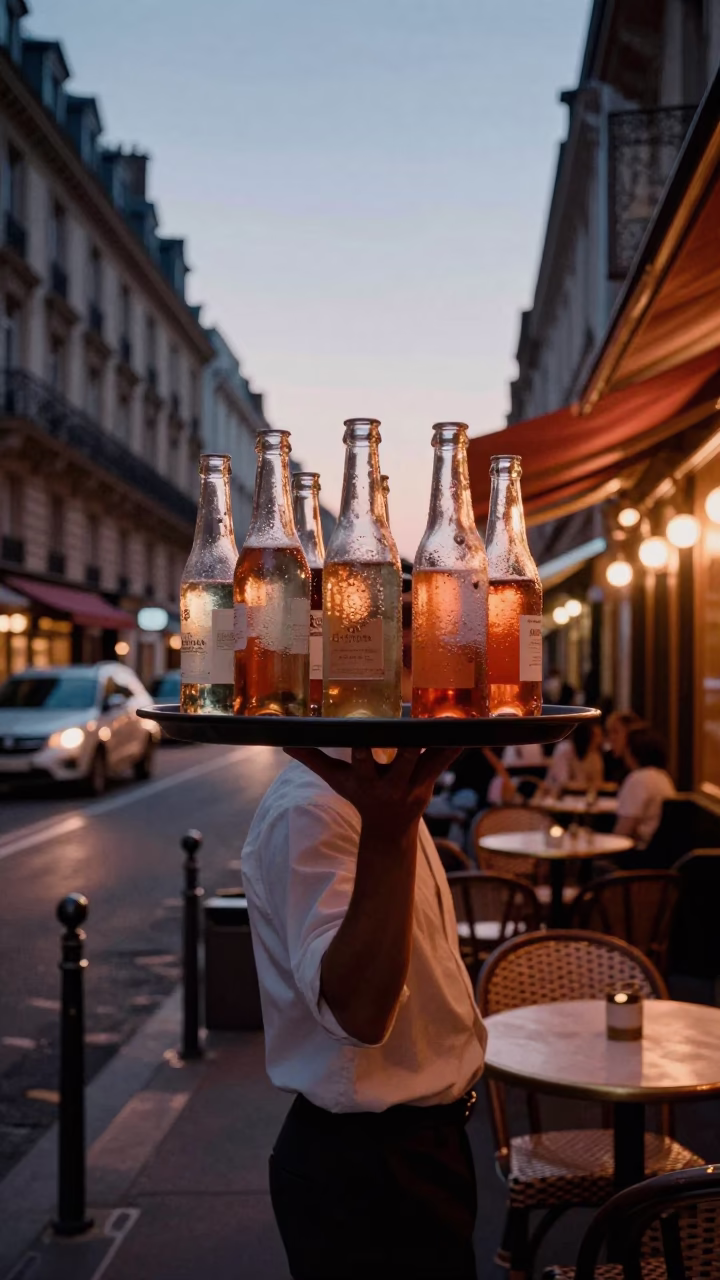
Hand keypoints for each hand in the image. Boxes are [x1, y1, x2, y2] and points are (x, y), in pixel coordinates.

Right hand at [283, 746, 461, 838]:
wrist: (390, 830)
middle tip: (412, 731)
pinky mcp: (431, 780)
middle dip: (406, 751)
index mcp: (367, 781)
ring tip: (453, 724)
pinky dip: (455, 746)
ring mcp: (415, 784)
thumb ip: (314, 760)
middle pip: (402, 764)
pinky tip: (471, 730)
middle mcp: (392, 784)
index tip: (361, 742)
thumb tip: (286, 744)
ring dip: (441, 746)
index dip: (362, 754)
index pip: (363, 764)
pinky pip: (445, 760)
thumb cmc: (360, 797)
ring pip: (430, 761)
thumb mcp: (337, 780)